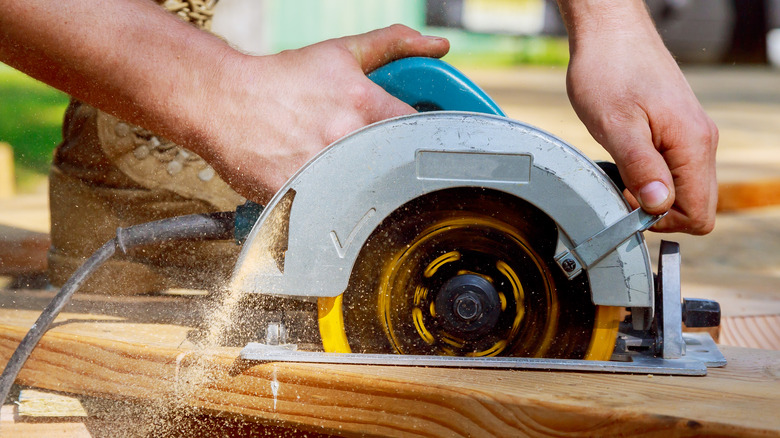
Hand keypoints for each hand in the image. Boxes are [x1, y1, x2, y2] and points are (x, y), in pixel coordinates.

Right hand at [198, 25, 449, 202]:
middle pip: (393, 166)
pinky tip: (317, 185)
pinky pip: (330, 209)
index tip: (406, 142)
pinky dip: (330, 203)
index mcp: (364, 103)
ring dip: (359, 185)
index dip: (417, 138)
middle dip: (385, 164)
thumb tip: (437, 45)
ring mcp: (324, 170)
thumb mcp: (340, 53)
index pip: (418, 130)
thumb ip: (392, 45)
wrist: (224, 102)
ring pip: (365, 192)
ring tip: (338, 170)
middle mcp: (348, 138)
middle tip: (367, 158)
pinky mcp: (301, 196)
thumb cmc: (282, 79)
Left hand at [559, 1, 717, 233]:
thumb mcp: (617, 127)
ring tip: (622, 169)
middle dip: (658, 210)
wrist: (610, 33)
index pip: (699, 213)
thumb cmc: (609, 71)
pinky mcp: (677, 129)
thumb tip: (658, 206)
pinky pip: (674, 168)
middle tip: (623, 188)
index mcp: (693, 144)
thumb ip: (641, 169)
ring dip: (652, 190)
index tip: (630, 204)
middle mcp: (701, 141)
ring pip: (684, 187)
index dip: (662, 220)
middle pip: (696, 205)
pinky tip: (627, 158)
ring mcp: (692, 134)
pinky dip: (650, 174)